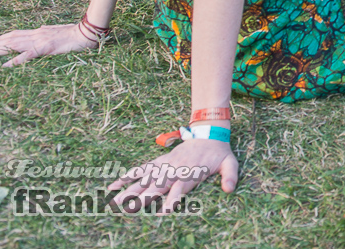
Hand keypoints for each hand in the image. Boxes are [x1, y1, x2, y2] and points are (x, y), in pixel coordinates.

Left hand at [0, 22, 97, 66]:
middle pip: (11, 39)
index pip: (16, 34)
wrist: (86, 34)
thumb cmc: (76, 33)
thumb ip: (47, 30)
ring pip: (15, 45)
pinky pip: (27, 55)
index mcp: (40, 32)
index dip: (2, 37)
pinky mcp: (45, 48)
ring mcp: (40, 41)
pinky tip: (5, 65)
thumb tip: (39, 28)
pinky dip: (15, 60)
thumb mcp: (59, 30)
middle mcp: (37, 34)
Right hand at [109, 139, 237, 213]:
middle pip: (157, 186)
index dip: (173, 199)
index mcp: (190, 174)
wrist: (209, 133)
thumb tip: (229, 189)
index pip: (180, 189)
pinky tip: (113, 184)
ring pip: (145, 179)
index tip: (165, 211)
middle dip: (143, 199)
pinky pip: (142, 169)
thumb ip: (230, 176)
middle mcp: (175, 171)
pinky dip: (127, 175)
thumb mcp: (230, 163)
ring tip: (114, 201)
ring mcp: (165, 165)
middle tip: (128, 210)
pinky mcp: (160, 161)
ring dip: (130, 189)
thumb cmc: (219, 153)